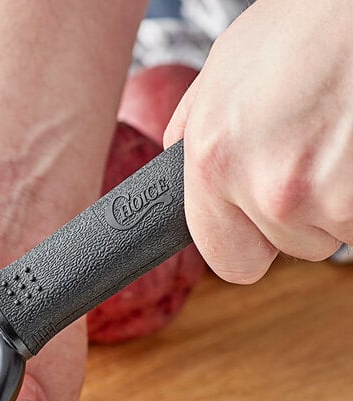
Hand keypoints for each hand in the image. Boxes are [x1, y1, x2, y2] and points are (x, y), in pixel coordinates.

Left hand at [164, 0, 352, 283]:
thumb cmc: (303, 26)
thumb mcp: (222, 74)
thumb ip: (193, 137)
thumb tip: (176, 174)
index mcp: (215, 162)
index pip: (228, 262)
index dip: (246, 244)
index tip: (255, 228)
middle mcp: (268, 189)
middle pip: (289, 245)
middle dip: (299, 212)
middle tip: (309, 153)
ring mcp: (328, 197)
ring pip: (332, 232)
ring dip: (335, 199)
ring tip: (337, 138)